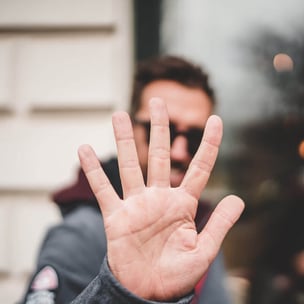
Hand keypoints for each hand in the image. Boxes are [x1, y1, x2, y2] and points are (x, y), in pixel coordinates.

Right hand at [78, 98, 243, 300]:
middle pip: (160, 156)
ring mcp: (135, 205)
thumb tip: (239, 198)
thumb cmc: (177, 276)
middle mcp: (158, 198)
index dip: (209, 144)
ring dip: (124, 140)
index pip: (200, 168)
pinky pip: (103, 189)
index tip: (217, 119)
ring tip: (118, 114)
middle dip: (159, 129)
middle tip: (158, 102)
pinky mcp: (116, 216)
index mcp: (182, 204)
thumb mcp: (203, 251)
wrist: (148, 292)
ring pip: (129, 166)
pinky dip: (94, 170)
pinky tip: (84, 149)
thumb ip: (219, 224)